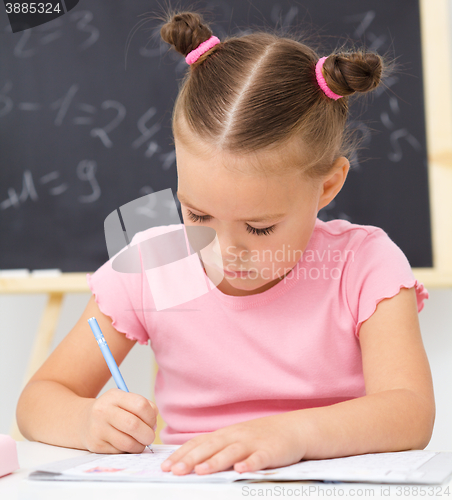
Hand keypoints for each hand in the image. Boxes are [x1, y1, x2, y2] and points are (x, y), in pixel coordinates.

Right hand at [79, 388, 158, 452]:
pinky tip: (127, 445)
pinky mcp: (96, 445)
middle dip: (147, 434)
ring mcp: (98, 429)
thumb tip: (153, 426)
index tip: (152, 422)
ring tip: (140, 442)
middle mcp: (103, 411)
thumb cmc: (111, 410)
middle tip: (150, 436)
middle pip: (134, 425)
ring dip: (139, 445)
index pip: (140, 405)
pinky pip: (120, 451)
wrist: (82, 421)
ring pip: (127, 442)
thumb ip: (143, 407)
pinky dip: (128, 450)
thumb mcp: (124, 400)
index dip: (151, 416)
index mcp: (114, 396)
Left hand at [161, 412, 306, 474]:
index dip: (182, 454)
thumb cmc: (260, 437)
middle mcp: (236, 436)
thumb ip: (216, 448)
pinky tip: (241, 471)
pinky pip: (259, 458)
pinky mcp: (270, 451)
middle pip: (210, 447)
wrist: (293, 429)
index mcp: (225, 434)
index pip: (199, 443)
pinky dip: (250, 464)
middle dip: (191, 459)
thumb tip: (190, 460)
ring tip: (200, 471)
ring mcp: (253, 443)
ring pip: (231, 452)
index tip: (166, 466)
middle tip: (174, 471)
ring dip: (215, 461)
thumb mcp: (236, 439)